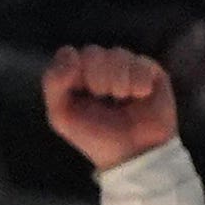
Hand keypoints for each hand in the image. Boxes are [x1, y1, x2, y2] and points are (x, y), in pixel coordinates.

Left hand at [45, 44, 180, 169]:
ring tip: (121, 99)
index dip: (73, 71)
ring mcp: (126, 68)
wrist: (133, 152)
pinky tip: (139, 96)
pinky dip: (138, 80)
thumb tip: (69, 52)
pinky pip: (141, 61)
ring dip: (117, 79)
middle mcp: (99, 68)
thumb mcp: (61, 115)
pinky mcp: (151, 72)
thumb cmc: (94, 135)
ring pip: (117, 54)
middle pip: (93, 52)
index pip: (68, 54)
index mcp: (75, 76)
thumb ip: (54, 82)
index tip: (81, 91)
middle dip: (96, 77)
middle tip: (103, 97)